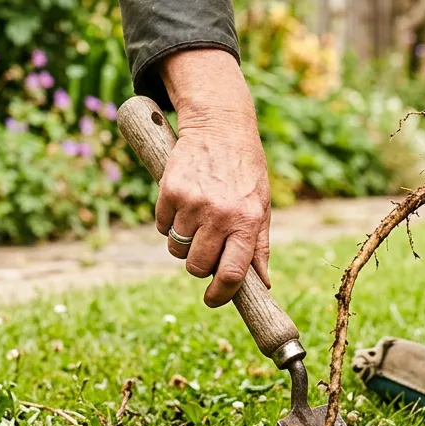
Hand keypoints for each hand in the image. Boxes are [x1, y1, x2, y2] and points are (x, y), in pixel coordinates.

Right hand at [156, 49, 271, 307]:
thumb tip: (264, 285)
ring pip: (177, 248)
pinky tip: (182, 203)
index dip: (220, 295)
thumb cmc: (245, 171)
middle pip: (198, 266)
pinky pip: (161, 226)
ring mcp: (193, 203)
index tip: (212, 299)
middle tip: (205, 249)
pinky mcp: (170, 191)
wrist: (219, 125)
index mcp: (248, 222)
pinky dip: (168, 222)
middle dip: (199, 266)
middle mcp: (221, 215)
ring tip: (196, 220)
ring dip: (183, 243)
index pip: (232, 274)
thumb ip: (260, 246)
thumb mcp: (261, 206)